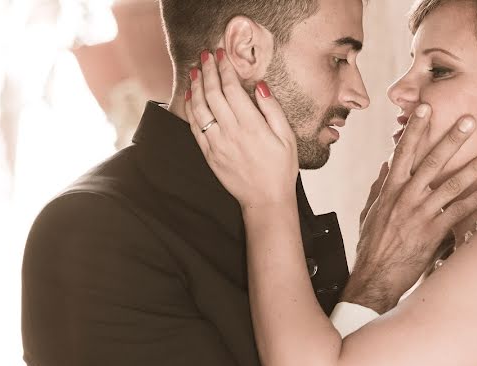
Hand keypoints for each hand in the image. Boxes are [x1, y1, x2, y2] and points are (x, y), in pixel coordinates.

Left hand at [185, 49, 297, 208]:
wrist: (266, 200)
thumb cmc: (281, 168)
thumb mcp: (286, 137)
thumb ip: (272, 109)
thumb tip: (259, 86)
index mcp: (251, 126)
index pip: (232, 89)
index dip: (225, 69)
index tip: (221, 54)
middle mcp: (231, 133)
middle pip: (213, 94)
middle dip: (208, 71)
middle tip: (205, 55)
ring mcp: (217, 144)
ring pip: (199, 109)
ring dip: (195, 87)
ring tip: (194, 70)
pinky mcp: (209, 155)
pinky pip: (194, 128)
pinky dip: (190, 109)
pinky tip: (190, 96)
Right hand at [343, 105, 476, 312]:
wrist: (374, 277)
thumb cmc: (371, 245)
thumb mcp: (371, 212)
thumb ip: (381, 188)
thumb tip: (387, 166)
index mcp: (389, 190)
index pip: (403, 152)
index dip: (415, 130)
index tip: (426, 108)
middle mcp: (405, 198)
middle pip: (431, 162)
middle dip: (451, 139)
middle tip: (468, 120)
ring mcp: (420, 215)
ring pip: (451, 184)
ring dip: (473, 167)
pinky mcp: (433, 233)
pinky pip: (459, 212)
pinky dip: (475, 200)